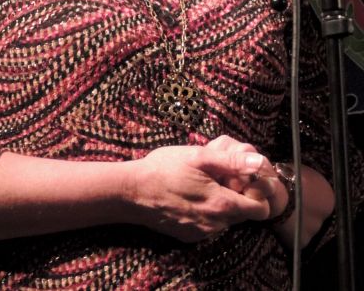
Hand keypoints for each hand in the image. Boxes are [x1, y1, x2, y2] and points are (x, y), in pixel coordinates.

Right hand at [125, 135, 273, 241]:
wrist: (132, 192)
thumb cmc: (164, 168)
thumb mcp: (198, 156)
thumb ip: (231, 161)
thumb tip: (260, 162)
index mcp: (222, 204)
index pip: (261, 209)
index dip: (256, 192)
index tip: (242, 177)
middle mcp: (216, 224)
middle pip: (243, 213)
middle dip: (237, 194)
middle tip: (218, 175)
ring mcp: (202, 233)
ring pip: (225, 219)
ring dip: (221, 203)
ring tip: (201, 183)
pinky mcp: (190, 236)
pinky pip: (209, 225)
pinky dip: (206, 212)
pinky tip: (190, 196)